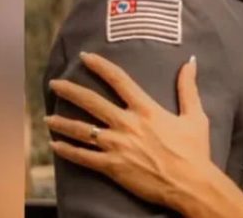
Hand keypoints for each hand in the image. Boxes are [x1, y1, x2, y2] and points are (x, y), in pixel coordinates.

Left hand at [45, 52, 211, 210]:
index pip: (119, 80)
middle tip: (54, 84)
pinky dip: (67, 151)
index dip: (100, 66)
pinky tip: (54, 146)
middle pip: (92, 101)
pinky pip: (83, 157)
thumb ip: (188, 88)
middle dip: (70, 91)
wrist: (190, 184)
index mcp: (146, 109)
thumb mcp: (195, 116)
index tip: (85, 57)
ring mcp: (117, 146)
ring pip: (81, 130)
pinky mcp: (111, 166)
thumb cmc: (194, 151)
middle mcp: (127, 123)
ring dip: (61, 122)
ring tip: (47, 117)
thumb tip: (191, 62)